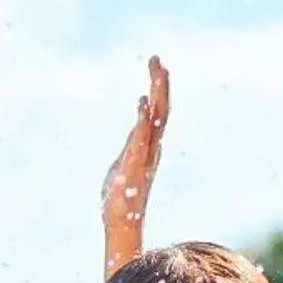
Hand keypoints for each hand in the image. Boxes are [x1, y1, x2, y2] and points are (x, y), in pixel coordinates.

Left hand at [101, 56, 168, 270]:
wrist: (120, 222)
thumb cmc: (120, 196)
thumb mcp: (124, 163)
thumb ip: (133, 145)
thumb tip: (138, 131)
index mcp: (148, 145)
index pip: (158, 112)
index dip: (159, 89)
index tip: (158, 66)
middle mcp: (151, 147)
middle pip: (161, 110)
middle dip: (160, 84)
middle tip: (158, 59)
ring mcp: (145, 155)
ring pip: (156, 119)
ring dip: (157, 94)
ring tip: (158, 71)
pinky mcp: (134, 165)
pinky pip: (141, 137)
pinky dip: (143, 119)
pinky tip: (142, 101)